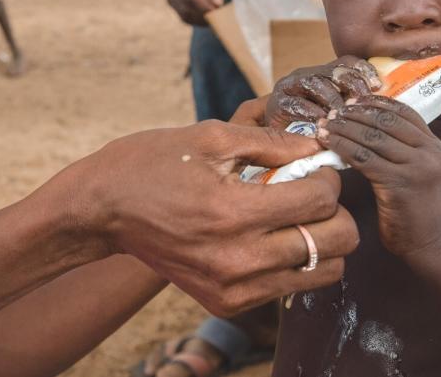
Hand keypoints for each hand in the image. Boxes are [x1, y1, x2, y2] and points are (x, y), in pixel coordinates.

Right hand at [66, 121, 358, 316]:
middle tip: (311, 190)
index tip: (313, 164)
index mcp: (233, 212)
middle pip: (336, 242)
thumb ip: (272, 142)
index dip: (327, 176)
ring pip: (324, 272)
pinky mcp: (227, 303)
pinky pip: (290, 287)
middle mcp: (238, 259)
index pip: (320, 200)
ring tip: (295, 215)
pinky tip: (270, 235)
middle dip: (334, 209)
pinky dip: (295, 261)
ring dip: (322, 239)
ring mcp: (234, 288)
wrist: (104, 209)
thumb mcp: (210, 137)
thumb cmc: (152, 163)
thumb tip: (320, 145)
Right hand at [164, 0, 233, 24]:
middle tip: (220, 13)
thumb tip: (216, 3)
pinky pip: (185, 18)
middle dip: (203, 14)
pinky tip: (212, 15)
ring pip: (185, 15)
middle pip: (185, 8)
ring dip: (202, 18)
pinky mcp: (174, 3)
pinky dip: (199, 20)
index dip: (204, 6)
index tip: (218, 10)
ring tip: (218, 14)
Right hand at [263, 57, 380, 125]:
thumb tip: (384, 109)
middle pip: (333, 70)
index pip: (347, 62)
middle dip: (351, 84)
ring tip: (343, 115)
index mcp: (324, 74)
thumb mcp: (337, 114)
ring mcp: (290, 88)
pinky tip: (324, 124)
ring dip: (332, 99)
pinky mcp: (276, 104)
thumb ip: (355, 108)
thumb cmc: (314, 129)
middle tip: (362, 102)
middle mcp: (307, 75)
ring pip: (315, 83)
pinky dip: (311, 114)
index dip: (364, 70)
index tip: (377, 86)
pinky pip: (295, 104)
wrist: (276, 140)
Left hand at [316, 96, 440, 260]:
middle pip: (385, 121)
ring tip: (324, 125)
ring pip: (372, 137)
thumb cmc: (419, 210)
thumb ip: (404, 150)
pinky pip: (363, 157)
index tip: (352, 101)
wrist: (434, 245)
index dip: (375, 103)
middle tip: (332, 112)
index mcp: (435, 145)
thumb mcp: (421, 172)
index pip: (403, 112)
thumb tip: (366, 127)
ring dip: (344, 128)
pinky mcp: (399, 183)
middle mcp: (429, 152)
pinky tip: (327, 143)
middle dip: (355, 114)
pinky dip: (342, 146)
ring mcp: (416, 167)